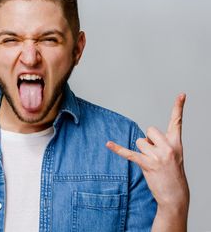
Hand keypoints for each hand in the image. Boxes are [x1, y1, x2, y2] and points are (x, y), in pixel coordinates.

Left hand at [106, 94, 188, 209]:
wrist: (175, 195)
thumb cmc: (172, 174)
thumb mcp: (174, 155)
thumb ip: (163, 142)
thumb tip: (146, 139)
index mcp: (176, 143)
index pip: (177, 121)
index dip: (179, 107)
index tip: (181, 94)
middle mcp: (169, 147)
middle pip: (149, 130)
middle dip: (148, 140)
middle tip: (156, 155)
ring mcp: (158, 156)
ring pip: (139, 141)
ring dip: (142, 152)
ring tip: (151, 163)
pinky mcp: (147, 164)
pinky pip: (129, 153)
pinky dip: (118, 149)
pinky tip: (108, 144)